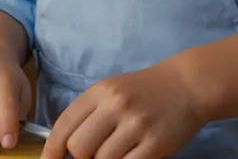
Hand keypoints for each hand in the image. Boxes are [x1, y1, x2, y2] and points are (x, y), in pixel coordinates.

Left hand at [42, 62, 204, 158]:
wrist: (186, 85)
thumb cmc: (143, 91)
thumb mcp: (110, 92)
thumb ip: (88, 114)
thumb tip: (65, 146)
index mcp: (99, 92)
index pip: (64, 124)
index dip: (51, 149)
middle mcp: (115, 106)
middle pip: (79, 147)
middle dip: (80, 158)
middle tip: (91, 155)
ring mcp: (136, 124)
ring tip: (115, 153)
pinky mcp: (156, 143)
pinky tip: (128, 157)